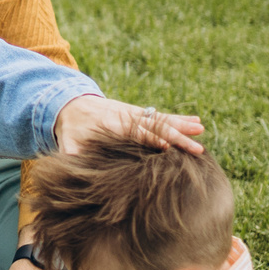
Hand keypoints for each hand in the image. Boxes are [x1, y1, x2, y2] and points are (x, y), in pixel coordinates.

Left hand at [53, 94, 203, 154]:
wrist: (70, 103)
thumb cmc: (71, 129)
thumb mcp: (68, 142)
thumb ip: (72, 153)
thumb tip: (74, 166)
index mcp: (111, 125)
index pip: (135, 133)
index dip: (151, 140)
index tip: (168, 147)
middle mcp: (126, 117)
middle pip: (155, 127)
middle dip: (176, 136)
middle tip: (196, 147)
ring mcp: (135, 113)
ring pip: (162, 119)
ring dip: (182, 125)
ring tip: (201, 129)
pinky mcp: (139, 112)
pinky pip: (162, 116)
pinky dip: (179, 118)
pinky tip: (196, 121)